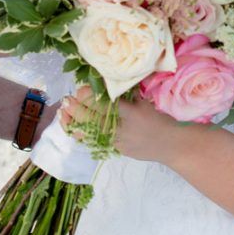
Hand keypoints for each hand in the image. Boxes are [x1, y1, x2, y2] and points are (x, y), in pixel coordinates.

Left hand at [60, 82, 176, 163]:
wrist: (169, 145)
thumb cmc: (158, 120)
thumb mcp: (143, 103)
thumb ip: (126, 96)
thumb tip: (106, 85)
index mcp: (127, 112)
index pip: (101, 102)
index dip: (87, 95)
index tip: (80, 89)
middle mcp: (119, 127)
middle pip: (90, 117)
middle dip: (75, 107)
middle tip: (67, 98)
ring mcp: (115, 140)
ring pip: (87, 132)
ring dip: (72, 121)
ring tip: (64, 113)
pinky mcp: (114, 148)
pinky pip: (93, 141)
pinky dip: (80, 133)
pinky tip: (72, 126)